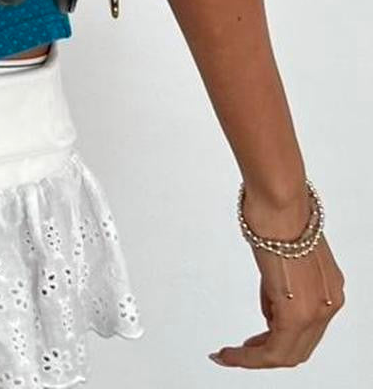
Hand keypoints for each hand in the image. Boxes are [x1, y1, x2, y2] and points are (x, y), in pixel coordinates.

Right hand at [210, 188, 344, 368]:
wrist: (279, 199)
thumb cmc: (276, 211)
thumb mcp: (282, 253)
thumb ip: (282, 282)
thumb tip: (271, 304)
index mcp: (328, 288)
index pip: (306, 330)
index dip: (277, 339)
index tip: (252, 342)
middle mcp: (328, 302)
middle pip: (297, 348)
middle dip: (263, 355)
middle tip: (238, 353)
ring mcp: (317, 310)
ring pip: (286, 354)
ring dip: (254, 359)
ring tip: (229, 355)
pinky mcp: (297, 312)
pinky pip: (274, 349)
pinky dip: (250, 357)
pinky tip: (232, 353)